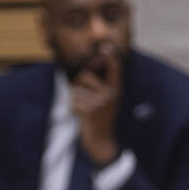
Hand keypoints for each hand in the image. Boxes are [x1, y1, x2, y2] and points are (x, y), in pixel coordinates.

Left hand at [70, 47, 121, 165]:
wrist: (101, 142)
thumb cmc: (101, 119)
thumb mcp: (106, 102)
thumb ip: (100, 87)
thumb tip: (82, 73)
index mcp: (116, 89)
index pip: (114, 69)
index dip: (110, 57)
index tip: (105, 47)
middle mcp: (110, 93)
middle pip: (84, 77)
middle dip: (78, 85)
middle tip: (87, 101)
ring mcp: (99, 102)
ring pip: (76, 91)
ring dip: (76, 100)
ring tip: (86, 111)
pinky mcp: (88, 110)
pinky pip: (73, 103)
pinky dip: (73, 111)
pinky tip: (83, 119)